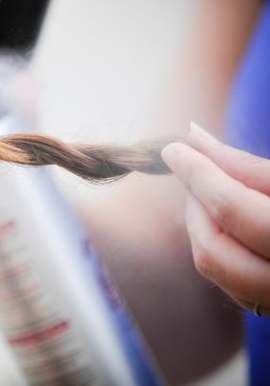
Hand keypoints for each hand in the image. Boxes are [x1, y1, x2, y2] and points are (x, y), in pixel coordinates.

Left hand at [162, 123, 269, 315]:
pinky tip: (224, 221)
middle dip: (195, 201)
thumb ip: (249, 166)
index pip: (235, 208)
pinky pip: (231, 283)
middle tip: (193, 166)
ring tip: (209, 189)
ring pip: (217, 269)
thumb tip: (192, 138)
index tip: (174, 149)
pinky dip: (216, 247)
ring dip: (199, 224)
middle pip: (216, 247)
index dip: (198, 174)